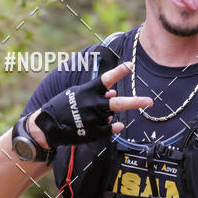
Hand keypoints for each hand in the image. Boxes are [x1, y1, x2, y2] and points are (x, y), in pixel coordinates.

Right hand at [29, 62, 152, 147]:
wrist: (47, 126)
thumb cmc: (62, 106)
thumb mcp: (76, 93)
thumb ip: (96, 92)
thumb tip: (114, 93)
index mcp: (88, 90)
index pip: (106, 79)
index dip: (119, 72)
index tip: (131, 65)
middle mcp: (92, 104)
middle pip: (118, 103)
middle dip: (135, 102)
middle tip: (150, 102)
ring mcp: (93, 119)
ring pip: (112, 116)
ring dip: (109, 114)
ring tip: (94, 114)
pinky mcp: (93, 132)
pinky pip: (111, 129)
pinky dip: (114, 125)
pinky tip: (116, 124)